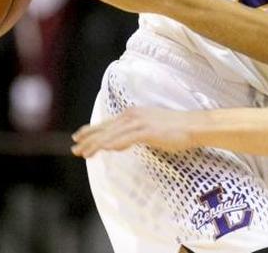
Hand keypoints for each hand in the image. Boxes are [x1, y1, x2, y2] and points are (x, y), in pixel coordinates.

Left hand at [71, 106, 194, 156]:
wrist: (193, 125)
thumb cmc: (175, 129)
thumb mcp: (150, 128)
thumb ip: (134, 133)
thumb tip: (121, 142)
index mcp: (133, 114)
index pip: (107, 123)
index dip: (91, 130)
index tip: (78, 137)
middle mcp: (133, 115)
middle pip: (105, 128)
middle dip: (88, 139)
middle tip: (74, 149)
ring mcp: (140, 122)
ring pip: (112, 134)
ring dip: (97, 144)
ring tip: (85, 154)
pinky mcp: (148, 131)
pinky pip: (127, 138)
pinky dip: (114, 144)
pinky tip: (105, 150)